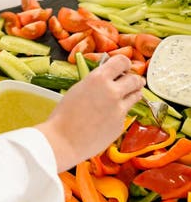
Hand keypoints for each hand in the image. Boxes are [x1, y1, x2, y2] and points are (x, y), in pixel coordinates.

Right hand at [37, 55, 144, 171]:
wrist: (64, 140)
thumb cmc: (65, 113)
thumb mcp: (79, 88)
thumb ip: (96, 81)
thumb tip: (108, 77)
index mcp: (99, 78)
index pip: (122, 61)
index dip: (124, 63)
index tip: (122, 66)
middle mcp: (113, 91)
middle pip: (135, 78)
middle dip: (133, 78)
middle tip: (129, 80)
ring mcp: (119, 109)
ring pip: (136, 95)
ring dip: (133, 92)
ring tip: (127, 94)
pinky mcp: (121, 124)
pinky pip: (126, 112)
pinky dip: (121, 111)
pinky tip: (109, 115)